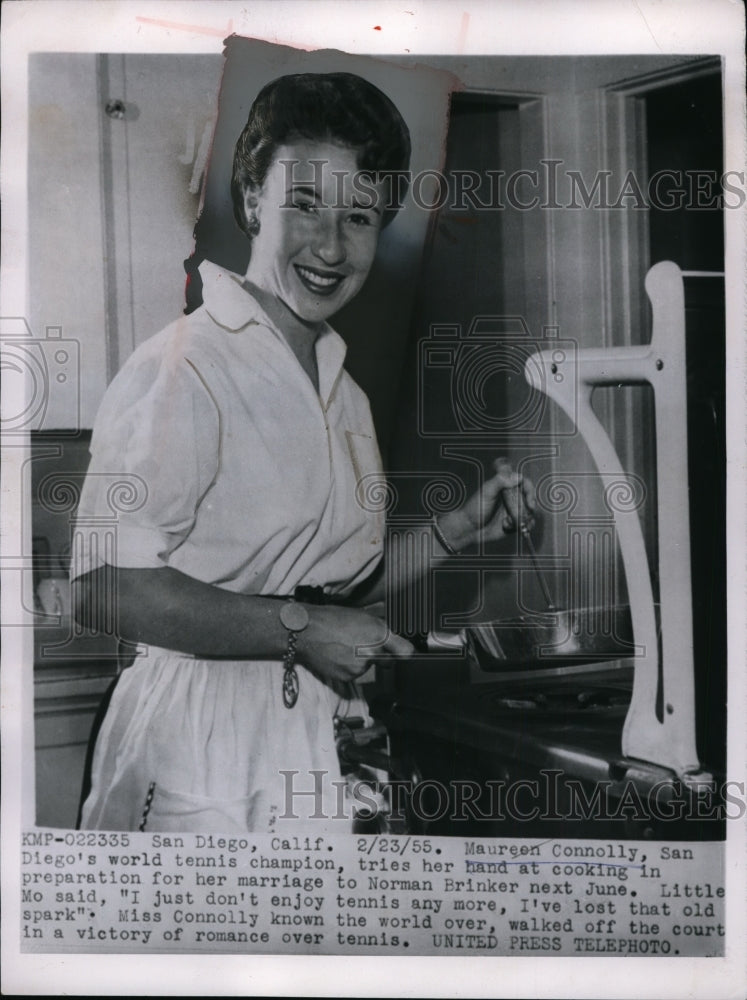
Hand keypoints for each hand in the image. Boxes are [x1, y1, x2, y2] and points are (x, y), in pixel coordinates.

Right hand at [295, 604, 413, 683]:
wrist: (306, 631)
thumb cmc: (332, 619)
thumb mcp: (362, 616)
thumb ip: (381, 628)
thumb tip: (394, 637)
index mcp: (379, 634)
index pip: (406, 651)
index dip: (404, 651)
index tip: (403, 652)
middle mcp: (373, 653)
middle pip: (387, 661)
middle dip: (380, 655)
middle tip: (362, 644)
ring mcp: (360, 668)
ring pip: (369, 668)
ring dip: (362, 661)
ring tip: (345, 647)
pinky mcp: (347, 677)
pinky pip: (354, 675)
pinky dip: (348, 668)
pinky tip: (338, 656)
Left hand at [436, 457, 535, 549]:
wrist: (469, 528)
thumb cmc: (475, 508)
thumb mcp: (486, 491)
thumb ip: (500, 481)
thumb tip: (518, 476)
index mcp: (506, 487)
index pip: (524, 484)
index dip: (529, 490)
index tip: (529, 498)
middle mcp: (511, 498)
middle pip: (530, 498)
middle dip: (531, 504)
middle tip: (530, 509)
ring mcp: (513, 511)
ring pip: (530, 512)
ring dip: (525, 516)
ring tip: (513, 520)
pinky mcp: (514, 523)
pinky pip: (527, 524)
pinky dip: (522, 526)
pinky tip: (507, 526)